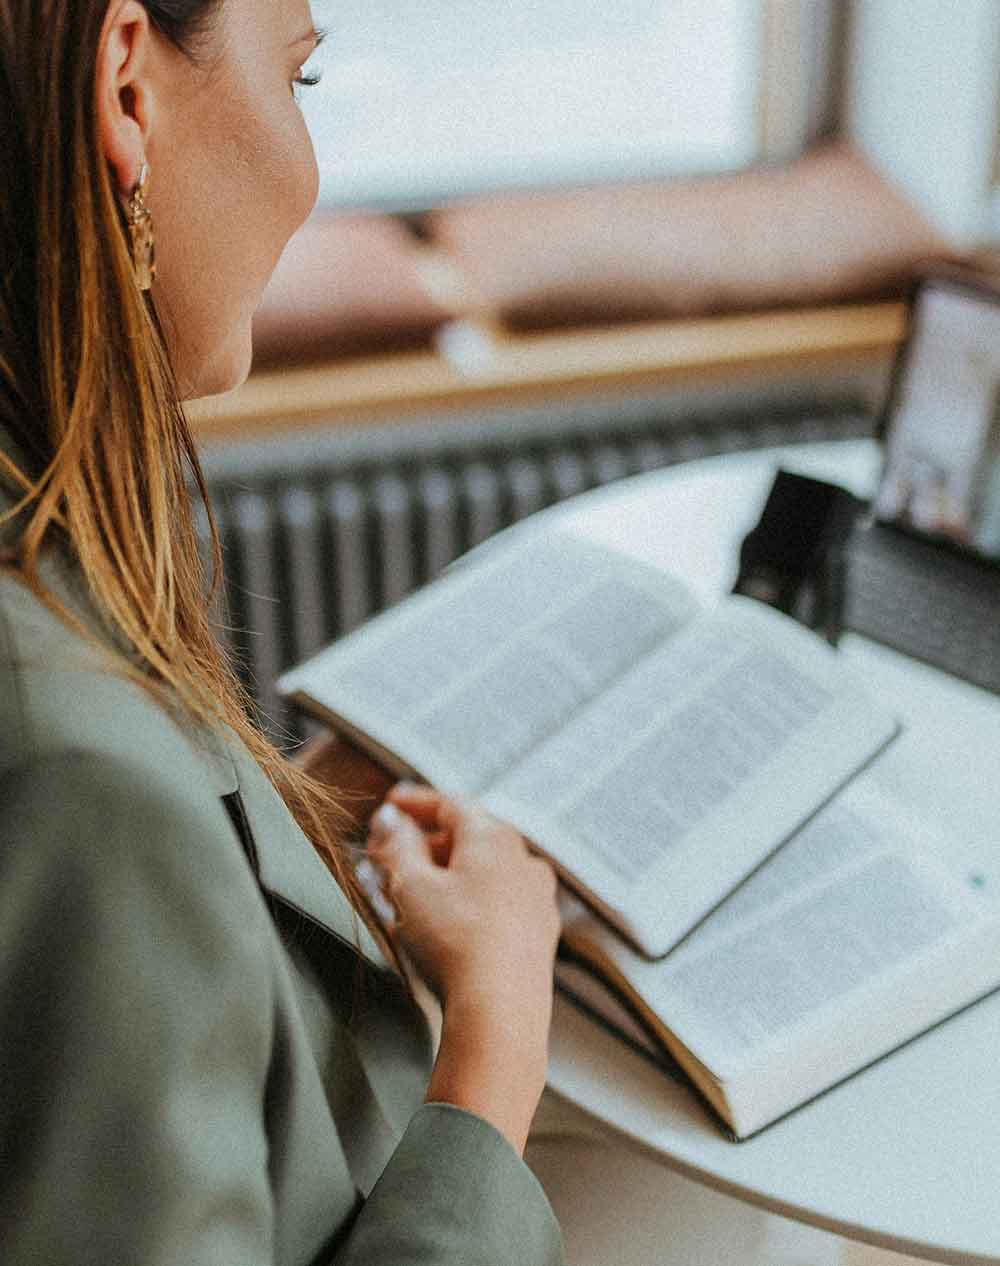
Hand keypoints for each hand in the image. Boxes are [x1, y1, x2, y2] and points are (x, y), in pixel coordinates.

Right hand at [367, 784, 559, 1152]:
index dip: (415, 803)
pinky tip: (449, 920)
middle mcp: (524, 859)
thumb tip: (390, 818)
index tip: (390, 805)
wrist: (500, 1014)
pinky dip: (471, 898)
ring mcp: (538, 897)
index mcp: (494, 837)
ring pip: (485, 870)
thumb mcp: (410, 886)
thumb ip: (396, 844)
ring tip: (414, 891)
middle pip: (469, 836)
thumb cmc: (453, 944)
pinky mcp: (541, 933)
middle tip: (392, 855)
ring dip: (448, 872)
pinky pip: (501, 900)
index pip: (450, 804)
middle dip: (427, 842)